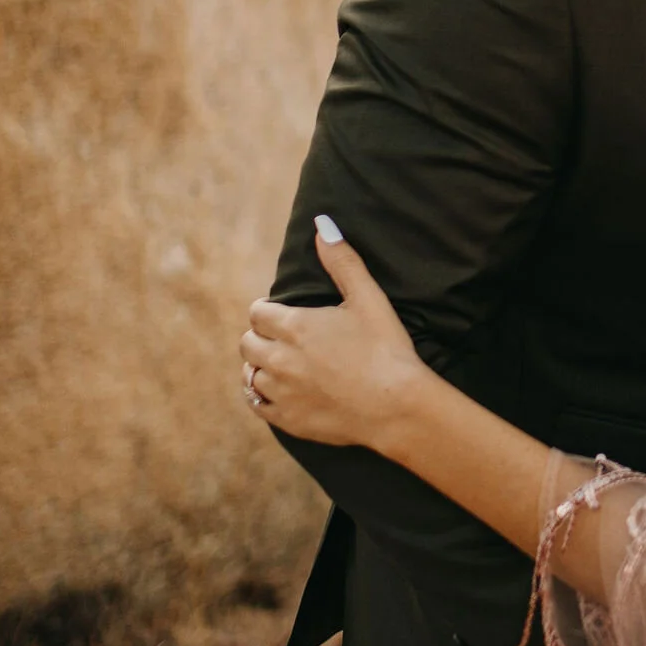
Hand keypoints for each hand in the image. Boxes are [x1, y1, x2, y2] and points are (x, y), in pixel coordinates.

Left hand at [239, 221, 427, 450]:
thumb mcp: (369, 298)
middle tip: (284, 339)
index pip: (257, 313)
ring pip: (249, 374)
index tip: (283, 315)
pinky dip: (263, 395)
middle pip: (247, 343)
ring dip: (261, 366)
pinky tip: (280, 390)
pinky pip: (256, 404)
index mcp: (295, 326)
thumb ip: (342, 261)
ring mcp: (281, 392)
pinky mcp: (287, 420)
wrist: (397, 407)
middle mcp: (279, 359)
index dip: (269, 311)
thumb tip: (322, 225)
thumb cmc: (387, 349)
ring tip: (282, 364)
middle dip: (261, 337)